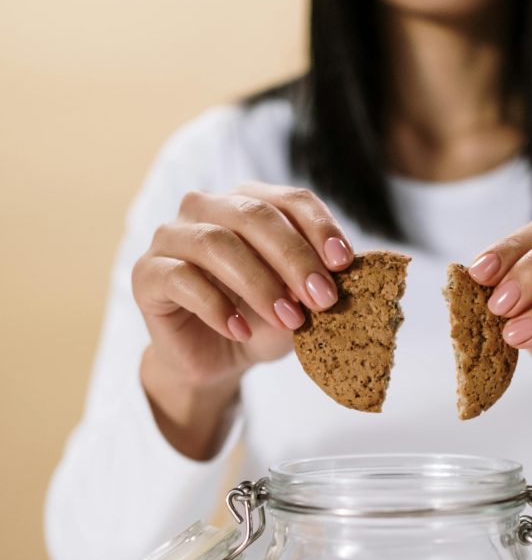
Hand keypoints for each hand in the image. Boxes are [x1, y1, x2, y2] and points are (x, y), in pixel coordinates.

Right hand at [131, 184, 352, 457]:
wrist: (216, 359)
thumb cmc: (260, 320)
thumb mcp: (301, 300)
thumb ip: (321, 280)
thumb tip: (357, 271)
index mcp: (248, 202)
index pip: (289, 199)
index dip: (319, 227)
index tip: (343, 263)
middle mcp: (206, 208)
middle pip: (253, 215)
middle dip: (294, 258)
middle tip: (323, 300)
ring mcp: (171, 237)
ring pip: (216, 243)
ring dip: (260, 284)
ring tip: (289, 321)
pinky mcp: (147, 273)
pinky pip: (182, 279)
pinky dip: (217, 307)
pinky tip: (240, 332)